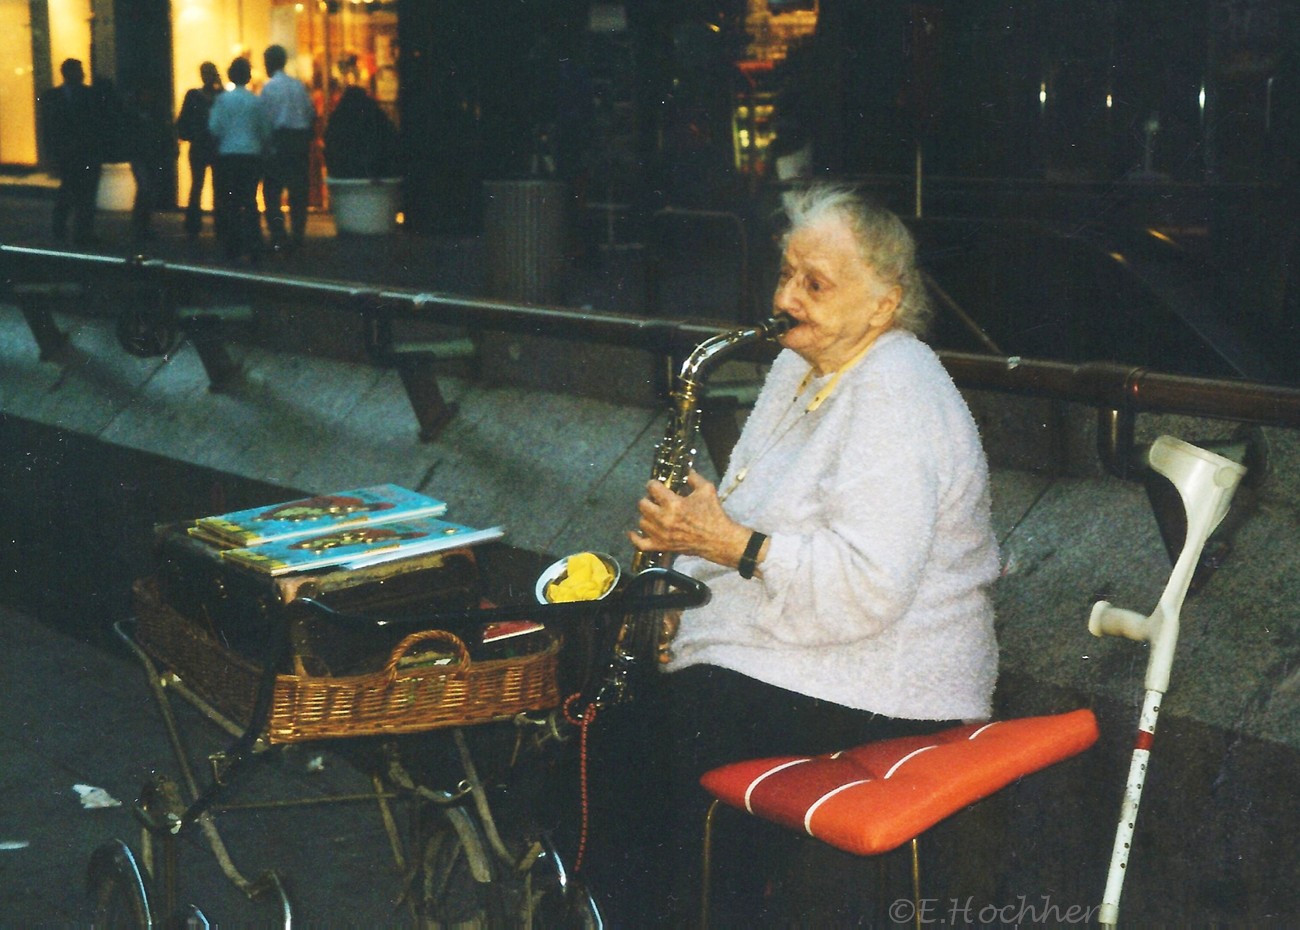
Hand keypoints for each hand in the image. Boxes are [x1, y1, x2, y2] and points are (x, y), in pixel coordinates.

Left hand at [628, 470, 751, 568]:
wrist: (718, 540)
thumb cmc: (713, 514)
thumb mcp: (707, 489)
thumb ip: (694, 478)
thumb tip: (686, 470)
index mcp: (674, 504)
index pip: (653, 488)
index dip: (653, 484)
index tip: (656, 485)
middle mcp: (664, 519)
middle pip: (643, 504)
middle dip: (649, 499)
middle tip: (657, 499)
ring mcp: (661, 534)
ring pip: (642, 521)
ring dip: (647, 515)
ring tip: (654, 513)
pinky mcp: (662, 546)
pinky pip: (641, 543)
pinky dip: (635, 537)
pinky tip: (633, 531)